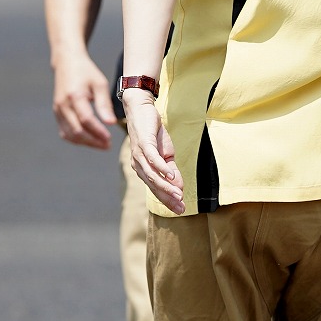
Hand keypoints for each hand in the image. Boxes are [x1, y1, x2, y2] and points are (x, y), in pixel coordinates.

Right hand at [52, 53, 116, 149]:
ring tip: (101, 145)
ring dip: (86, 143)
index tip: (109, 139)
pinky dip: (76, 139)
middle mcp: (63, 104)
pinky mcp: (57, 113)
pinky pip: (65, 132)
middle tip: (108, 145)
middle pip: (76, 131)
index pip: (86, 119)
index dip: (98, 132)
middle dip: (93, 141)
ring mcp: (58, 110)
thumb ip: (104, 104)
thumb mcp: (100, 83)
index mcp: (75, 95)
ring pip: (69, 135)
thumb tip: (111, 123)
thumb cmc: (86, 72)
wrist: (67, 63)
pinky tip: (89, 140)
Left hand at [123, 90, 184, 213]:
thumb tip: (180, 187)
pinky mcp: (144, 144)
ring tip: (179, 195)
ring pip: (153, 176)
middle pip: (154, 187)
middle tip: (181, 208)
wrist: (141, 110)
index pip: (157, 190)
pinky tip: (171, 175)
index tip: (181, 210)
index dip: (168, 201)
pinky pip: (153, 159)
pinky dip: (162, 168)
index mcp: (144, 171)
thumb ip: (171, 171)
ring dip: (166, 187)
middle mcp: (139, 166)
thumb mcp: (166, 154)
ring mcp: (140, 156)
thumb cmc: (153, 134)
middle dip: (168, 199)